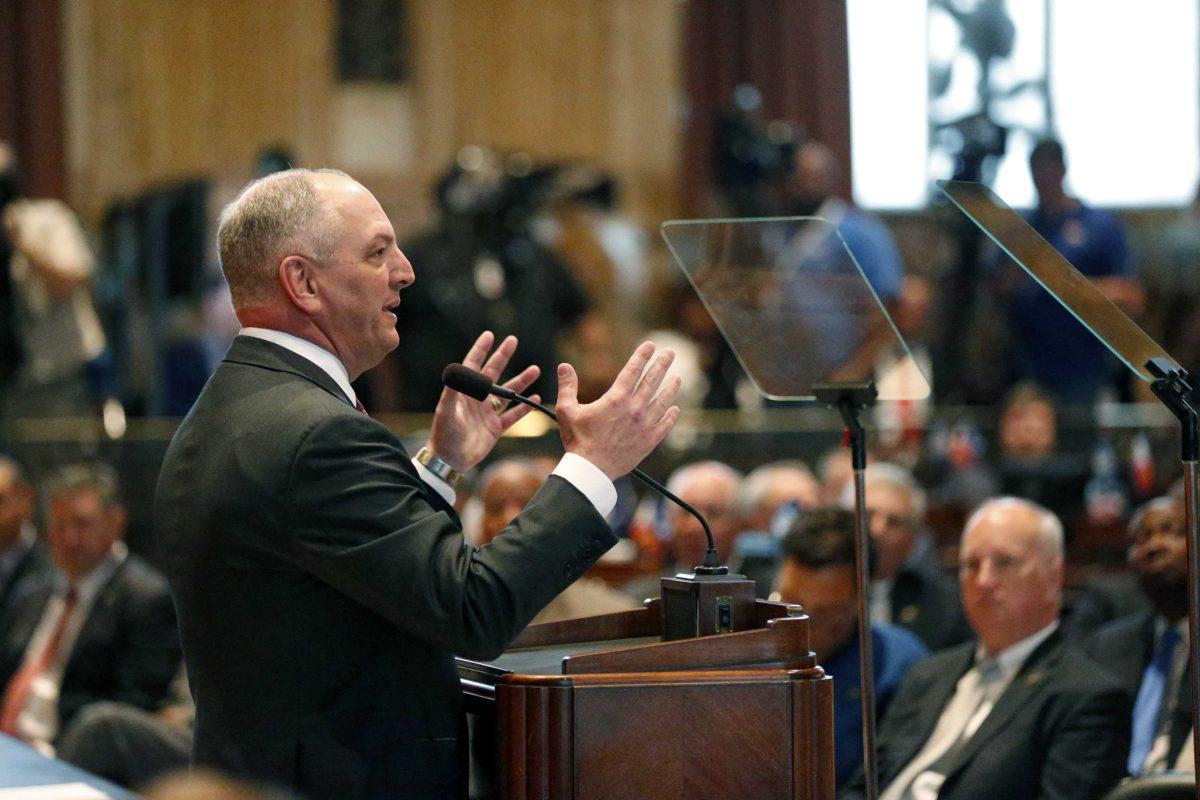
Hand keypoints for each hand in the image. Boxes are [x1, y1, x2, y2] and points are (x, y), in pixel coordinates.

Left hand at [428, 331, 539, 471]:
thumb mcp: (446, 411)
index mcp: (464, 392)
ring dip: (521, 380)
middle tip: (513, 340)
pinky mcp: (496, 428)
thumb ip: (452, 390)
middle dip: (503, 356)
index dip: (481, 350)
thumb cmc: (444, 434)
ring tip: (535, 369)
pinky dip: (525, 407)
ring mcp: (487, 413)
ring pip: (507, 393)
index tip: (490, 335)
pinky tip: (535, 398)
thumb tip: (457, 368)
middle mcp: (476, 399)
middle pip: (493, 373)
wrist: (450, 461)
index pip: (473, 365)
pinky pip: (513, 415)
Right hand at [556, 342, 680, 479]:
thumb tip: (564, 366)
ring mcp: (645, 425)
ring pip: (663, 401)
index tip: (650, 345)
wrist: (591, 469)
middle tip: (670, 353)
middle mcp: (635, 408)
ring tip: (678, 377)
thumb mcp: (567, 411)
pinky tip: (675, 409)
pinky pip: (665, 425)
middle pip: (653, 381)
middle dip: (662, 364)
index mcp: (617, 398)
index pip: (633, 370)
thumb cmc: (578, 440)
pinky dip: (671, 415)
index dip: (642, 356)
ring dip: (671, 387)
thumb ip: (567, 387)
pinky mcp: (649, 441)